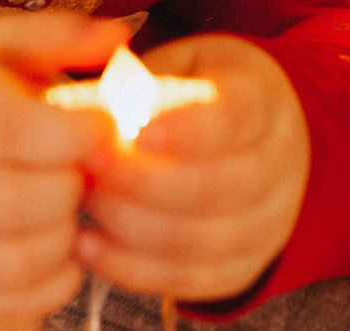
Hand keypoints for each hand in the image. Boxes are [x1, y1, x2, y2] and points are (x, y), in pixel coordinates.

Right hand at [0, 10, 133, 318]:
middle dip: (66, 189)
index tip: (105, 128)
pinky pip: (8, 303)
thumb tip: (116, 37)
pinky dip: (53, 283)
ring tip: (71, 204)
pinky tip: (64, 245)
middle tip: (86, 170)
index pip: (4, 129)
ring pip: (9, 262)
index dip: (68, 134)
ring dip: (63, 238)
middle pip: (3, 203)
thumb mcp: (4, 45)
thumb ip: (60, 37)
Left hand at [75, 34, 307, 302]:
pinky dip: (131, 268)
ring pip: (198, 241)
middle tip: (89, 165)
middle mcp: (278, 166)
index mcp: (261, 101)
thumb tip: (71, 113)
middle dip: (141, 182)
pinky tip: (88, 246)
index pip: (233, 119)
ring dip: (129, 225)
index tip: (138, 133)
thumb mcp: (172, 69)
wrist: (248, 140)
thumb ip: (130, 88)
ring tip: (86, 201)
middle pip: (215, 188)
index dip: (187, 130)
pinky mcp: (241, 269)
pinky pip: (186, 281)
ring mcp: (267, 224)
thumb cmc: (193, 98)